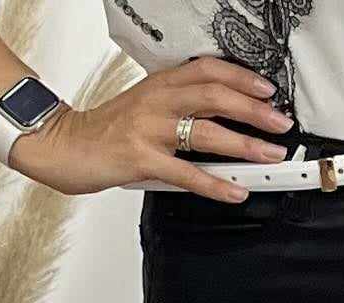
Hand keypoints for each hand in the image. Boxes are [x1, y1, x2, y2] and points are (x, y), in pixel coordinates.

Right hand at [10, 57, 295, 200]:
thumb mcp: (145, 108)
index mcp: (160, 85)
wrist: (63, 145)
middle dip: (253, 109)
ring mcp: (149, 129)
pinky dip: (215, 184)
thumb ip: (179, 109)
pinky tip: (236, 190)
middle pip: (214, 96)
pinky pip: (186, 174)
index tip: (268, 89)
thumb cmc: (106, 132)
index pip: (207, 70)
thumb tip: (220, 122)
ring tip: (269, 156)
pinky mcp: (141, 159)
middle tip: (280, 123)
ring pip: (205, 131)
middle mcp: (157, 101)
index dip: (241, 77)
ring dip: (243, 144)